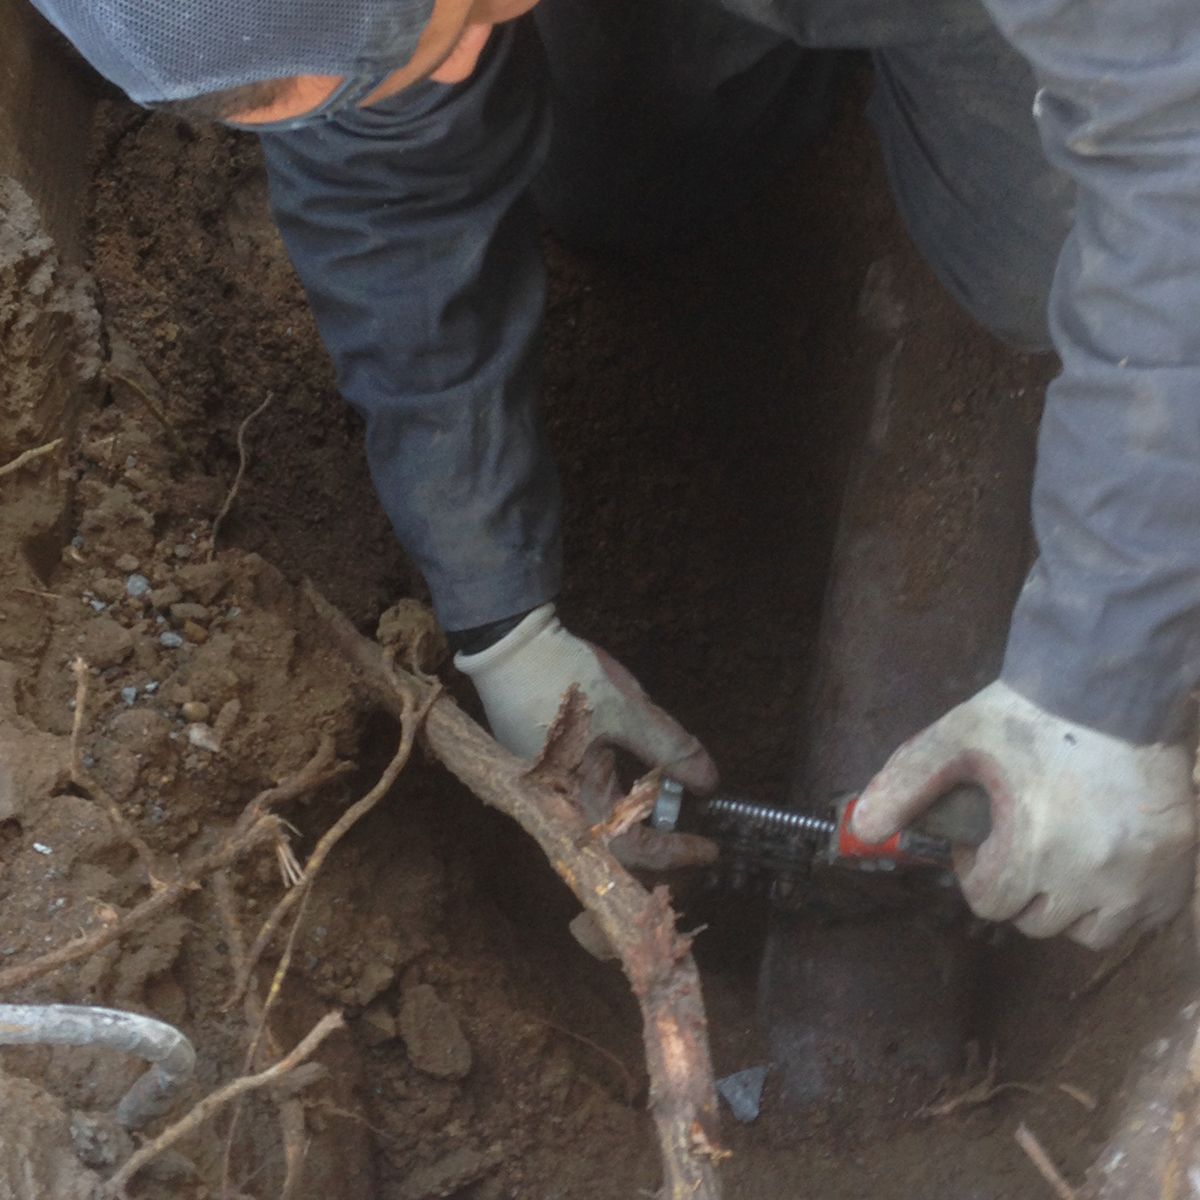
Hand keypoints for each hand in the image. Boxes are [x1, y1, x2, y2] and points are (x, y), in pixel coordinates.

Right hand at [456, 604, 718, 868]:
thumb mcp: (627, 710)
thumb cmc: (567, 677)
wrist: (507, 642)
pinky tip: (635, 790)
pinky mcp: (537, 770)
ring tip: (667, 813)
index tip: (709, 848)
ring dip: (634, 824)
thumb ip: (669, 749)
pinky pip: (580, 803)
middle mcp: (553, 805)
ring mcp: (540, 789)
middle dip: (655, 845)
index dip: (674, 851)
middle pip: (611, 845)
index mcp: (574, 798)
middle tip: (691, 836)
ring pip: (595, 826)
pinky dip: (614, 804)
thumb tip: (709, 783)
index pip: (632, 847)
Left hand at [850, 681, 1195, 949]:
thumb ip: (905, 786)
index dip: (979, 870)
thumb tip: (861, 829)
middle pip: (1038, 921)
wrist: (1111, 686)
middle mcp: (1092, 877)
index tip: (989, 837)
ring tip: (1063, 854)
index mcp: (1034, 850)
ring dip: (1070, 905)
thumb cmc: (1027, 716)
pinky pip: (1143, 919)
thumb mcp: (954, 741)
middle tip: (1025, 840)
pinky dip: (1120, 901)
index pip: (990, 903)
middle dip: (1020, 887)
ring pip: (1091, 932)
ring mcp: (1143, 880)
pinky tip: (1105, 858)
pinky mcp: (1178, 874)